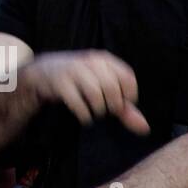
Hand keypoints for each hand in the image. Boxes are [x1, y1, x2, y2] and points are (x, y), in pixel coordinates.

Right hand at [24, 50, 149, 135]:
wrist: (41, 73)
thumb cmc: (79, 81)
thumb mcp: (103, 88)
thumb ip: (125, 108)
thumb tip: (145, 128)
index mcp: (104, 59)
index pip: (127, 77)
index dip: (128, 95)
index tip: (121, 103)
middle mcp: (90, 61)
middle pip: (111, 87)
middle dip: (112, 105)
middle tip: (107, 111)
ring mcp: (73, 70)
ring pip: (95, 94)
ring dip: (98, 110)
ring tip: (95, 113)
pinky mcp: (60, 82)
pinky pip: (78, 102)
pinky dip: (84, 115)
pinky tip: (84, 116)